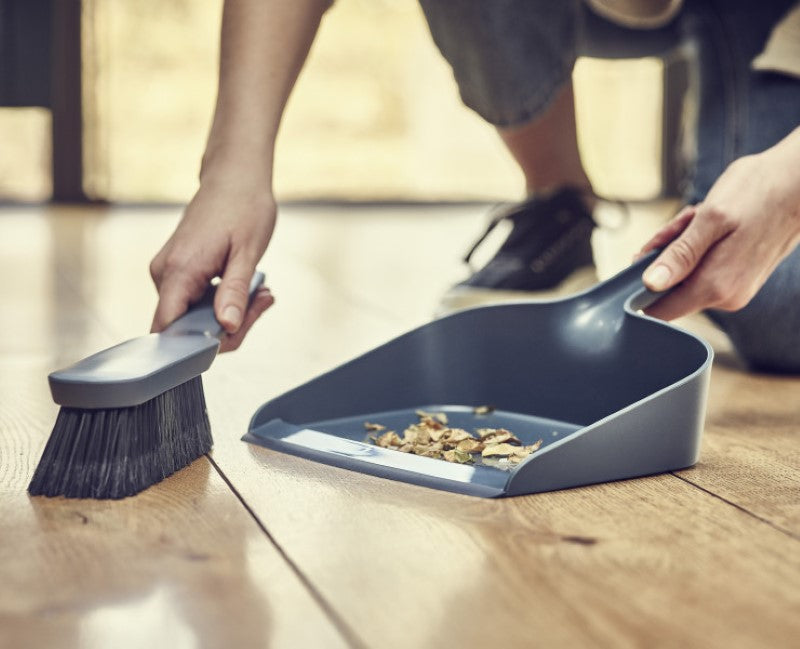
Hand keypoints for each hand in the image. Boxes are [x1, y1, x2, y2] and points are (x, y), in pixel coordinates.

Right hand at [150, 173, 275, 351]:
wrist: (235, 175)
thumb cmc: (244, 207)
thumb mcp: (248, 254)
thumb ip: (235, 293)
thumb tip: (227, 329)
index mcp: (178, 271)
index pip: (168, 330)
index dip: (196, 346)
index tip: (234, 334)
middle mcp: (164, 274)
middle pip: (185, 328)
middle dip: (229, 326)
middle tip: (263, 301)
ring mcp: (168, 272)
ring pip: (194, 316)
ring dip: (230, 312)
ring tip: (261, 290)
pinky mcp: (177, 270)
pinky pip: (196, 301)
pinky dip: (223, 300)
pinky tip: (249, 286)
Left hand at [639, 139, 799, 319]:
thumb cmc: (759, 192)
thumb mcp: (710, 218)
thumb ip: (679, 254)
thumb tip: (650, 283)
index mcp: (714, 286)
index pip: (659, 311)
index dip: (639, 289)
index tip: (642, 257)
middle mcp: (725, 297)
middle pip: (670, 288)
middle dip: (667, 255)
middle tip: (685, 223)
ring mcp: (734, 290)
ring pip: (685, 274)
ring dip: (684, 245)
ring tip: (703, 217)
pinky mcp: (739, 279)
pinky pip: (703, 267)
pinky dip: (699, 245)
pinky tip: (712, 222)